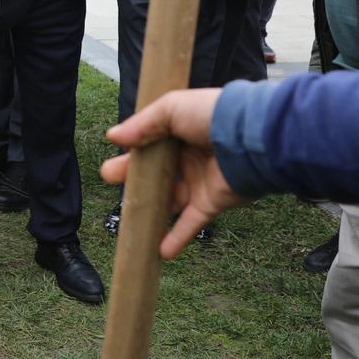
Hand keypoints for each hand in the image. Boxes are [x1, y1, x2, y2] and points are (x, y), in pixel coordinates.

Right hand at [100, 87, 248, 258]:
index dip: (132, 153)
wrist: (249, 138)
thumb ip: (141, 124)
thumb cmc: (210, 116)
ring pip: (170, 200)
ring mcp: (200, 182)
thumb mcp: (170, 108)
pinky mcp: (211, 204)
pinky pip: (191, 224)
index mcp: (181, 132)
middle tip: (108, 178)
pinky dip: (176, 238)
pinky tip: (159, 251)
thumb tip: (113, 136)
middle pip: (155, 173)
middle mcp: (190, 158)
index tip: (113, 158)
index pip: (151, 145)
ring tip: (128, 217)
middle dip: (132, 177)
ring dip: (150, 209)